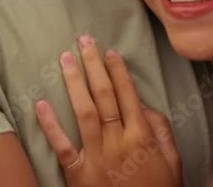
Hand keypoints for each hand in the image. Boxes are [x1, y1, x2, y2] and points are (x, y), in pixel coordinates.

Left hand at [35, 34, 181, 186]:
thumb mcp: (172, 162)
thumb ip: (161, 131)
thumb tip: (144, 104)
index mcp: (142, 137)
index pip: (128, 95)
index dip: (118, 71)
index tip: (109, 51)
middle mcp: (118, 142)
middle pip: (104, 96)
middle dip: (94, 65)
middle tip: (83, 40)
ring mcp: (96, 157)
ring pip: (84, 112)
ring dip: (73, 82)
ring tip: (65, 58)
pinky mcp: (78, 173)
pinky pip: (61, 146)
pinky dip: (49, 125)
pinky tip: (40, 103)